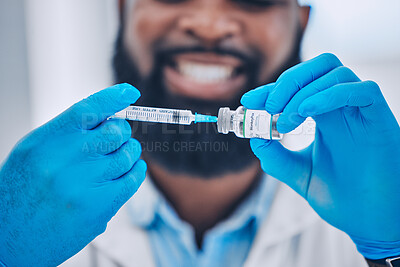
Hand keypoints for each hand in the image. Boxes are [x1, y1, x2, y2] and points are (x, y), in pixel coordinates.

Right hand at [0, 83, 146, 265]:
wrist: (9, 239)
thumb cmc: (21, 192)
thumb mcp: (33, 152)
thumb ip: (67, 133)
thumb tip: (106, 116)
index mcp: (45, 141)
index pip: (88, 109)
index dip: (113, 97)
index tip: (129, 93)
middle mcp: (65, 160)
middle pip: (115, 130)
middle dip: (120, 132)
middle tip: (115, 138)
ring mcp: (84, 185)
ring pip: (127, 154)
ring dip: (129, 152)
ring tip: (119, 157)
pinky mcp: (99, 208)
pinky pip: (132, 179)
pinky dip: (136, 171)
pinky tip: (131, 170)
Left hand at [241, 53, 399, 259]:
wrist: (371, 220)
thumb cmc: (341, 197)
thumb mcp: (299, 174)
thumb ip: (276, 157)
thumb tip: (254, 136)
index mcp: (325, 117)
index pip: (298, 87)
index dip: (272, 89)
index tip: (248, 100)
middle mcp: (343, 109)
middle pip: (319, 67)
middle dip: (288, 82)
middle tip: (269, 107)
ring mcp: (361, 112)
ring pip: (336, 73)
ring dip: (303, 92)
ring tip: (287, 121)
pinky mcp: (380, 119)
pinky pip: (362, 90)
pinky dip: (330, 94)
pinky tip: (307, 112)